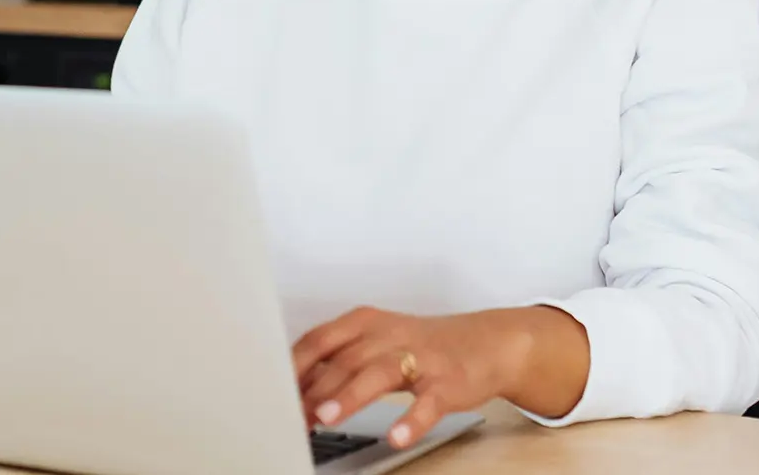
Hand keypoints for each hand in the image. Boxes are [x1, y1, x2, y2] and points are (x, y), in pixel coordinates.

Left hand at [292, 305, 588, 449]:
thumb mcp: (375, 344)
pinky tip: (396, 434)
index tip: (272, 392)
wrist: (486, 342)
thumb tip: (295, 393)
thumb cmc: (422, 345)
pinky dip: (411, 419)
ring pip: (378, 372)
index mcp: (365, 322)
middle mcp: (389, 334)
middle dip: (314, 388)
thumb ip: (338, 364)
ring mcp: (420, 356)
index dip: (294, 367)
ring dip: (348, 395)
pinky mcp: (446, 381)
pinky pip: (427, 401)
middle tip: (291, 414)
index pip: (319, 340)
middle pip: (344, 358)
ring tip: (325, 418)